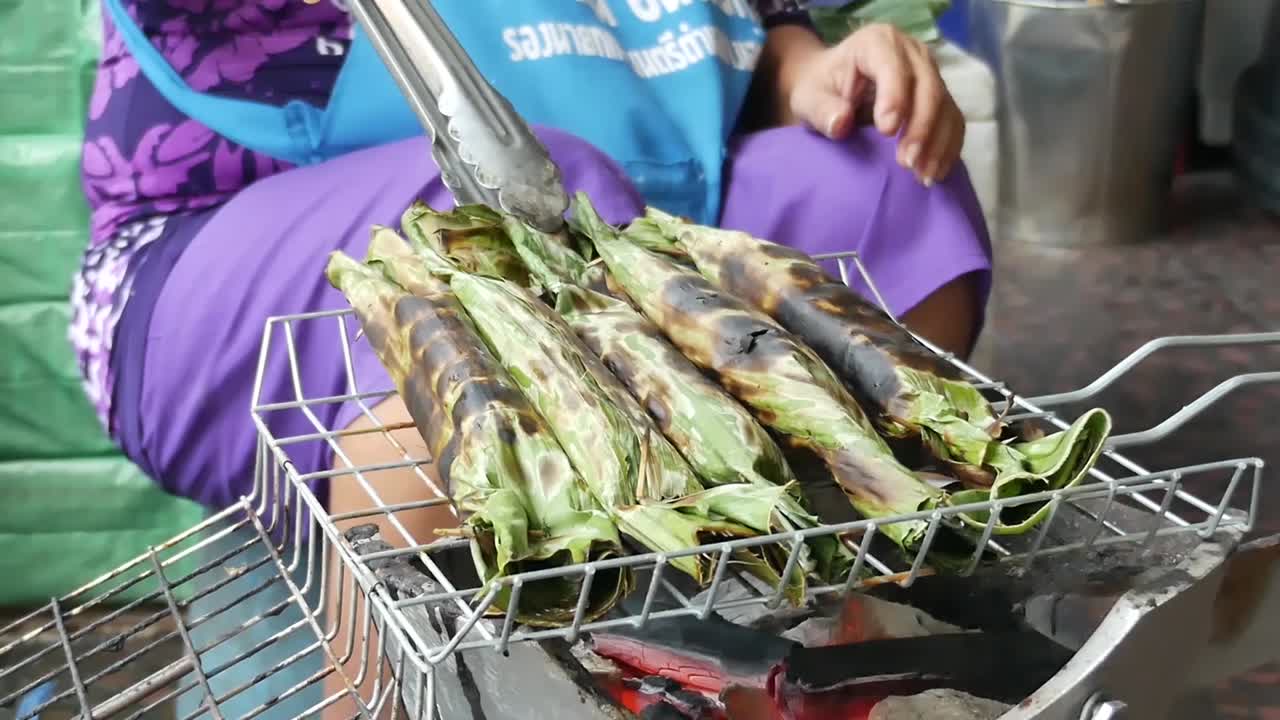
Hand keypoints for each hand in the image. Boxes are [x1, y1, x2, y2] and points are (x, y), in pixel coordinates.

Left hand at [788, 24, 964, 184]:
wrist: (832, 87)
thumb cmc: (820, 88)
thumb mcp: (809, 97)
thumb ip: (821, 109)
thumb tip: (841, 124)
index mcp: (877, 42)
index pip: (894, 66)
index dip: (895, 97)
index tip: (886, 131)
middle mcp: (911, 53)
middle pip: (928, 87)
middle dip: (920, 127)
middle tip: (906, 162)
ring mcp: (929, 73)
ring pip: (946, 106)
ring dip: (937, 144)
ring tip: (922, 176)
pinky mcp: (939, 97)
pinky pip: (953, 122)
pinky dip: (947, 148)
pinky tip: (934, 173)